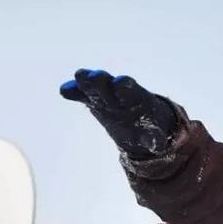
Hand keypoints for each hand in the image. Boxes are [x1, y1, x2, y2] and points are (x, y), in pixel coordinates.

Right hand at [60, 69, 177, 158]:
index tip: (121, 82)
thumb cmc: (148, 124)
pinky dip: (74, 91)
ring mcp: (104, 93)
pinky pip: (82, 94)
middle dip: (101, 80)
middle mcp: (117, 91)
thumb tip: (158, 146)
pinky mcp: (92, 99)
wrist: (138, 117)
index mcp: (134, 97)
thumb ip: (154, 139)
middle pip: (107, 83)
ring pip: (93, 85)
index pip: (128, 89)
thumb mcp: (153, 133)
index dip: (124, 86)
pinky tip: (64, 90)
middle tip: (94, 77)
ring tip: (79, 77)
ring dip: (86, 81)